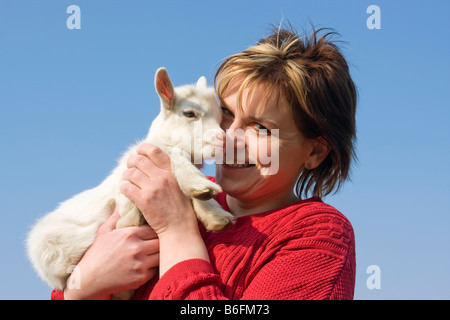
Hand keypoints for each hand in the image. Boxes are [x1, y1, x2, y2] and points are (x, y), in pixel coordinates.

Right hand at [64, 210, 158, 299]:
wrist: (89, 279)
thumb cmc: (97, 253)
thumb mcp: (105, 231)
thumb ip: (117, 216)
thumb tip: (122, 201)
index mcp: (129, 234)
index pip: (153, 228)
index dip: (155, 230)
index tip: (155, 232)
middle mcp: (136, 248)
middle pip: (160, 241)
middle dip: (160, 241)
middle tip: (159, 242)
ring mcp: (140, 263)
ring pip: (161, 255)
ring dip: (159, 254)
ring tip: (155, 253)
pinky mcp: (141, 277)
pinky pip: (156, 269)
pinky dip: (154, 267)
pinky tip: (148, 265)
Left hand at [120, 143, 209, 276]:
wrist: (180, 228)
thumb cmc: (182, 208)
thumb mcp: (182, 185)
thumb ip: (172, 173)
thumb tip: (158, 161)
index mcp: (172, 171)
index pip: (154, 150)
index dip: (143, 148)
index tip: (139, 152)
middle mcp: (162, 177)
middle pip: (139, 160)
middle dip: (131, 161)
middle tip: (130, 166)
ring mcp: (152, 188)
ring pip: (130, 173)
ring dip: (126, 175)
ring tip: (127, 179)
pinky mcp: (144, 200)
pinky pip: (126, 187)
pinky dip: (123, 187)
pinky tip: (126, 190)